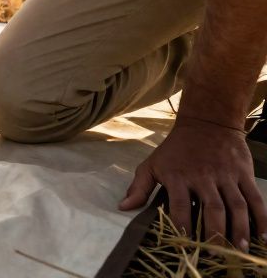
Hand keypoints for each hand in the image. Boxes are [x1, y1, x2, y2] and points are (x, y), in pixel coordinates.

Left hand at [119, 119, 266, 249]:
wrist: (207, 123)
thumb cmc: (175, 149)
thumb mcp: (152, 164)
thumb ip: (140, 187)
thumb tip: (123, 208)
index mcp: (178, 176)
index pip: (180, 204)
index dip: (182, 224)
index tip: (185, 242)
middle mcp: (204, 177)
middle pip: (213, 208)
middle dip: (215, 232)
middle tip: (216, 253)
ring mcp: (226, 175)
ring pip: (236, 205)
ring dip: (240, 228)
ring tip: (239, 250)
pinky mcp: (244, 173)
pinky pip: (255, 198)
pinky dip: (260, 218)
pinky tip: (261, 236)